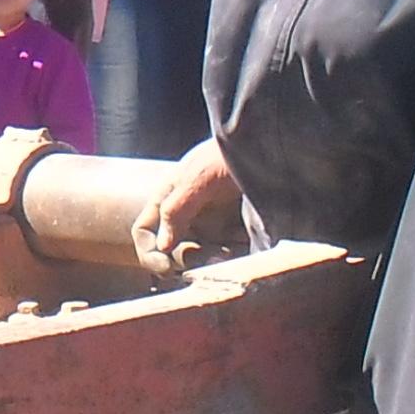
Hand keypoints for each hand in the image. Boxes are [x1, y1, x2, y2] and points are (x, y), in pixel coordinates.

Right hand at [131, 138, 244, 274]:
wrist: (269, 145)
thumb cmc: (228, 154)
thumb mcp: (199, 178)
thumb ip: (176, 208)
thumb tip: (162, 245)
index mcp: (168, 197)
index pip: (145, 232)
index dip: (150, 253)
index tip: (167, 268)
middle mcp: (185, 212)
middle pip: (174, 250)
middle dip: (191, 258)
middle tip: (216, 255)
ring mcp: (209, 221)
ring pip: (203, 255)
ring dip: (215, 258)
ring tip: (236, 247)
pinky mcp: (233, 227)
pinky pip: (227, 250)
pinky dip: (235, 252)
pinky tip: (247, 241)